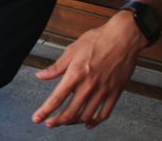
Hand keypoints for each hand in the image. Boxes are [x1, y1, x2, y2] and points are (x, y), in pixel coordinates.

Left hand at [31, 10, 146, 128]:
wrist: (124, 38)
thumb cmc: (98, 40)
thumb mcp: (72, 50)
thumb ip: (57, 67)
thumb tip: (41, 75)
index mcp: (76, 73)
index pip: (57, 98)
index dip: (45, 111)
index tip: (37, 118)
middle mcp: (89, 85)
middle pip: (71, 111)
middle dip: (58, 121)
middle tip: (50, 123)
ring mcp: (103, 90)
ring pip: (86, 115)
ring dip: (74, 122)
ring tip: (66, 121)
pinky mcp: (115, 92)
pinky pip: (104, 113)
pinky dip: (95, 121)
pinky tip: (88, 123)